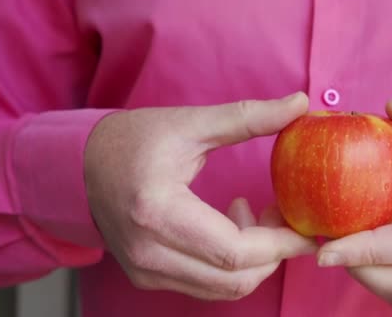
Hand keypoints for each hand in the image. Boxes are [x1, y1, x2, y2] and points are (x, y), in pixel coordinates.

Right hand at [85, 92, 316, 300]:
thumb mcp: (191, 124)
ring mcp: (145, 270)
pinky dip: (232, 265)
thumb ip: (248, 117)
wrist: (81, 165)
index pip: (234, 250)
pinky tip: (232, 226)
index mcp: (157, 211)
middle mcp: (148, 252)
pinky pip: (206, 284)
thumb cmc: (133, 139)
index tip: (310, 230)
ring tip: (257, 216)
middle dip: (274, 253)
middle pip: (234, 279)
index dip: (281, 244)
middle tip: (283, 215)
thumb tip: (300, 102)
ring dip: (255, 261)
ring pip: (223, 288)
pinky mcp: (147, 276)